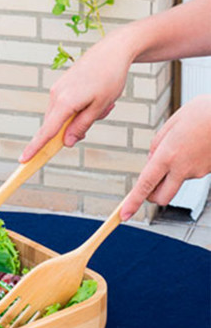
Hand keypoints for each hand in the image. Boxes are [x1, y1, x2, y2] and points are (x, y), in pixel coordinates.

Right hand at [20, 29, 135, 161]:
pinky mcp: (60, 85)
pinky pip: (64, 106)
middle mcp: (56, 95)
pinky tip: (95, 97)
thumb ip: (81, 126)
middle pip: (54, 126)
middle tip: (98, 115)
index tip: (24, 159)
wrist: (112, 50)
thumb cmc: (110, 77)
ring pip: (61, 116)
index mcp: (65, 102)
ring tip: (102, 103)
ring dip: (78, 117)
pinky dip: (77, 108)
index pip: (47, 131)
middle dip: (72, 129)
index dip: (35, 147)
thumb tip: (67, 143)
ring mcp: (57, 89)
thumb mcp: (99, 107)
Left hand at [121, 95, 210, 219]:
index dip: (133, 201)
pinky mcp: (208, 171)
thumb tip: (151, 162)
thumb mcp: (171, 124)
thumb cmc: (203, 113)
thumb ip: (156, 146)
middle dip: (152, 196)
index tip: (124, 214)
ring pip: (176, 180)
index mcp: (167, 156)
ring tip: (183, 143)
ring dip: (172, 170)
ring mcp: (197, 172)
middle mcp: (182, 169)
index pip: (145, 185)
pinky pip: (190, 171)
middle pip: (161, 197)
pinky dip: (185, 163)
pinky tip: (193, 144)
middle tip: (148, 186)